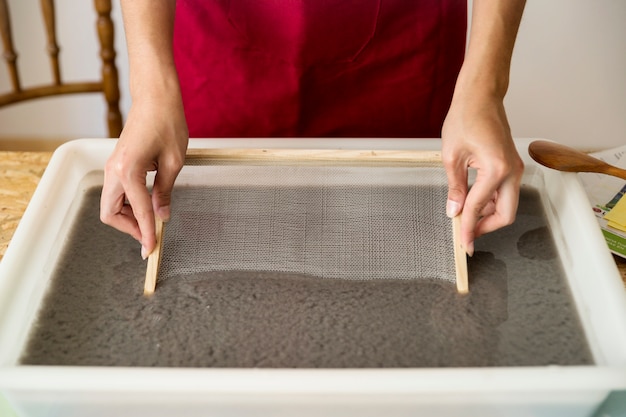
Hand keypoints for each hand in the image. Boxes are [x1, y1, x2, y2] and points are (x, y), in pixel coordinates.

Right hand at [100, 99, 187, 258]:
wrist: (155, 98)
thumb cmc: (167, 123)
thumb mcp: (174, 162)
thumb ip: (165, 192)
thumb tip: (162, 215)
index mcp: (128, 170)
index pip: (137, 212)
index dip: (146, 233)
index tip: (152, 248)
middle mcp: (113, 170)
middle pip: (109, 213)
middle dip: (129, 228)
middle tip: (151, 235)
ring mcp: (112, 167)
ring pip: (110, 204)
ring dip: (127, 217)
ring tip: (152, 221)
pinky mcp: (116, 164)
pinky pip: (116, 192)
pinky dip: (127, 204)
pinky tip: (146, 205)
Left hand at [441, 93, 523, 255]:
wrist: (480, 96)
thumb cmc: (465, 118)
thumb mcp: (451, 157)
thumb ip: (455, 188)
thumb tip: (454, 211)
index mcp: (497, 168)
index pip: (479, 207)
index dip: (469, 228)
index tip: (463, 243)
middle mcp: (512, 171)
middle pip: (506, 214)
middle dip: (486, 227)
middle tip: (466, 235)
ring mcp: (515, 168)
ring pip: (507, 205)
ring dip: (488, 215)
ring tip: (464, 218)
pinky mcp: (511, 165)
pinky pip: (505, 192)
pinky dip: (490, 202)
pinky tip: (472, 203)